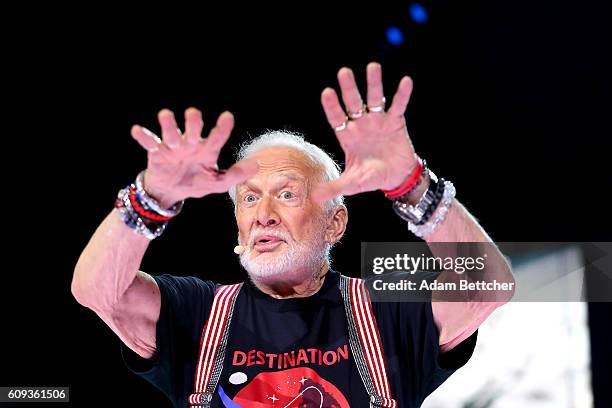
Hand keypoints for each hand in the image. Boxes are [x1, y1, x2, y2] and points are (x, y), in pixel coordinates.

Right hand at [130, 108, 257, 207]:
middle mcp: (190, 144)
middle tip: (194, 114)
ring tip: (166, 115)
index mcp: (206, 150)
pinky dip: (143, 136)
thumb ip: (235, 175)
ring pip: (170, 133)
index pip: (216, 138)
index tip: (227, 117)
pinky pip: (149, 143)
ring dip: (168, 125)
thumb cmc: (196, 182)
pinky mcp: (156, 152)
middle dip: (193, 123)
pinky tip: (137, 130)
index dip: (222, 129)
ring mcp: (173, 147)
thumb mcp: (217, 182)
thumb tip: (256, 165)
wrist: (171, 192)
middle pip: (192, 131)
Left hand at [312, 63, 417, 202]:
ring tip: (373, 67)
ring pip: (375, 99)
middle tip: (343, 72)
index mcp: (347, 136)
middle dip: (349, 89)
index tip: (326, 92)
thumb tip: (315, 198)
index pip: (337, 118)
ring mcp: (378, 121)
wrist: (395, 177)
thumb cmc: (371, 177)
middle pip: (353, 103)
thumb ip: (335, 186)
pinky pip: (399, 106)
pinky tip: (405, 81)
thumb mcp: (353, 183)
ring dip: (374, 84)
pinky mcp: (396, 121)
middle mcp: (361, 124)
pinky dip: (402, 94)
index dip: (332, 107)